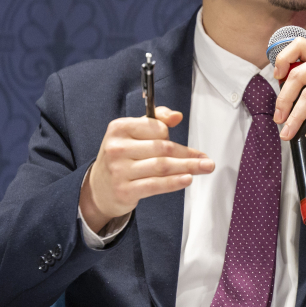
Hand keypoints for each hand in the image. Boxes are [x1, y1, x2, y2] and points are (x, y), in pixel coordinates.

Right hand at [80, 106, 214, 232]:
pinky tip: (187, 179)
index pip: (156, 128)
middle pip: (162, 148)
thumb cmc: (121, 157)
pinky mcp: (124, 190)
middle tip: (206, 160)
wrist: (99, 188)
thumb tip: (176, 116)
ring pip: (162, 166)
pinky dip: (174, 182)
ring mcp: (119, 170)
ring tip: (204, 167)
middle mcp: (117, 148)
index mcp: (119, 128)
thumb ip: (155, 120)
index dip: (172, 135)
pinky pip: (155, 185)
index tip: (186, 145)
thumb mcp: (132, 133)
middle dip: (188, 154)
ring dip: (187, 167)